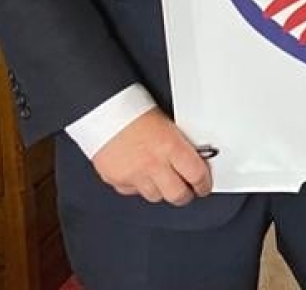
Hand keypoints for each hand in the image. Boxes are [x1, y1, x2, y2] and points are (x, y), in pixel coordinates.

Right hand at [90, 108, 212, 205]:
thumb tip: (193, 158)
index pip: (196, 175)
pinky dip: (137, 185)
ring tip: (160, 179)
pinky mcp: (116, 180)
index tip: (204, 186)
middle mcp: (153, 164)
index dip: (204, 184)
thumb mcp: (167, 124)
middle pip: (177, 195)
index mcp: (170, 146)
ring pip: (155, 196)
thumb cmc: (134, 109)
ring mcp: (133, 174)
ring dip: (160, 190)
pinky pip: (132, 191)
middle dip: (184, 195)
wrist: (102, 108)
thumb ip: (179, 145)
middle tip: (187, 191)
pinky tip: (138, 173)